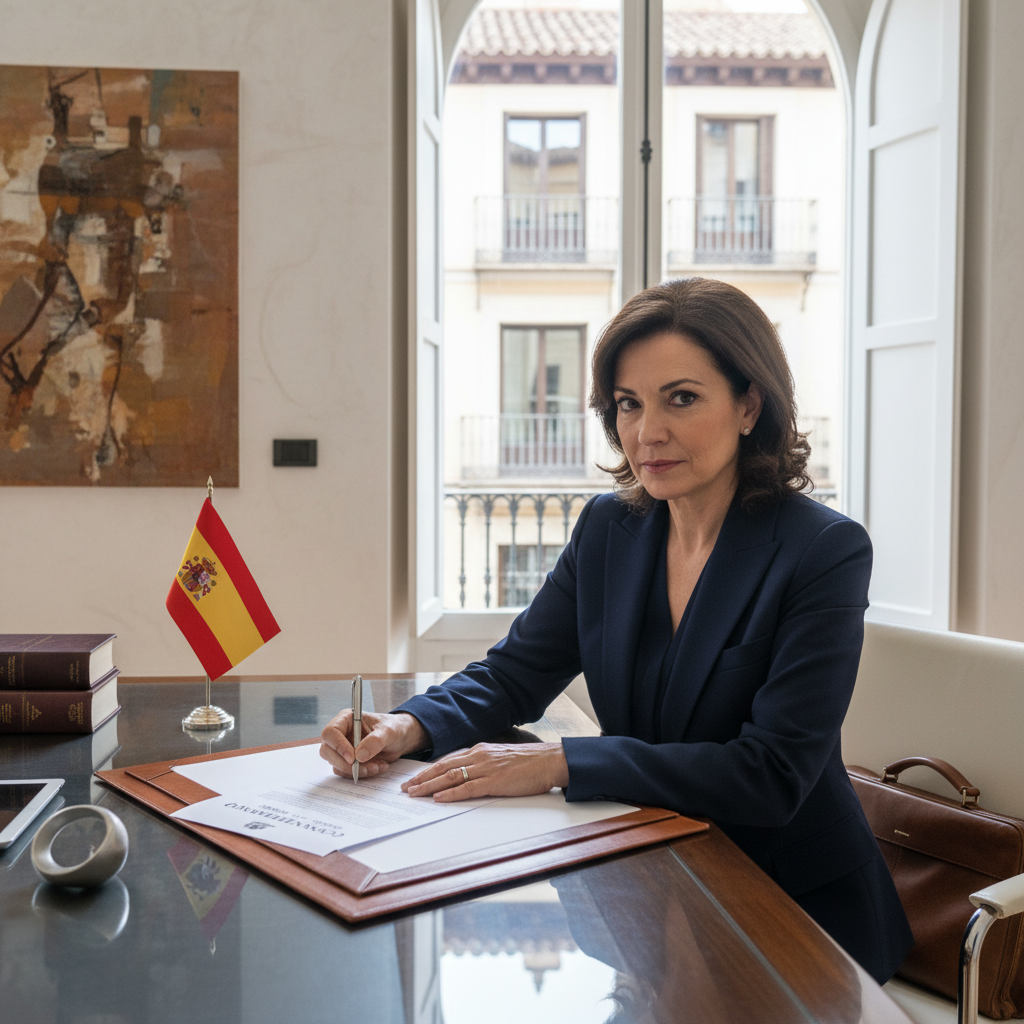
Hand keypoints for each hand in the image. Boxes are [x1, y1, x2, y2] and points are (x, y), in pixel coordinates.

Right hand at [319, 710, 427, 778]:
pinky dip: (361, 774)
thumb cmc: (393, 728)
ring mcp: (343, 748)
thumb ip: (375, 741)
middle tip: (366, 768)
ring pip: (336, 764)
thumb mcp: (388, 731)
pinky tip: (377, 767)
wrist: (401, 739)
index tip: (352, 758)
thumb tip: (358, 756)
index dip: (338, 746)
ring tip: (377, 766)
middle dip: (345, 764)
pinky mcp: (348, 761)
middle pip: (327, 751)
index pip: (330, 733)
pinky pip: (346, 772)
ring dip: (356, 770)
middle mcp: (341, 734)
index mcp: (346, 719)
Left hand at [401, 742, 569, 801]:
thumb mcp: (501, 758)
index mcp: (480, 750)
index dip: (428, 770)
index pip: (447, 760)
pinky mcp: (494, 781)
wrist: (549, 760)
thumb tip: (468, 775)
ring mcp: (486, 768)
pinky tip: (439, 799)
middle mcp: (479, 756)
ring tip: (414, 794)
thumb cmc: (529, 762)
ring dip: (430, 787)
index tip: (414, 778)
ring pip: (450, 777)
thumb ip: (484, 764)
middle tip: (405, 788)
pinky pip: (468, 788)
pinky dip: (451, 794)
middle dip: (422, 779)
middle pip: (443, 767)